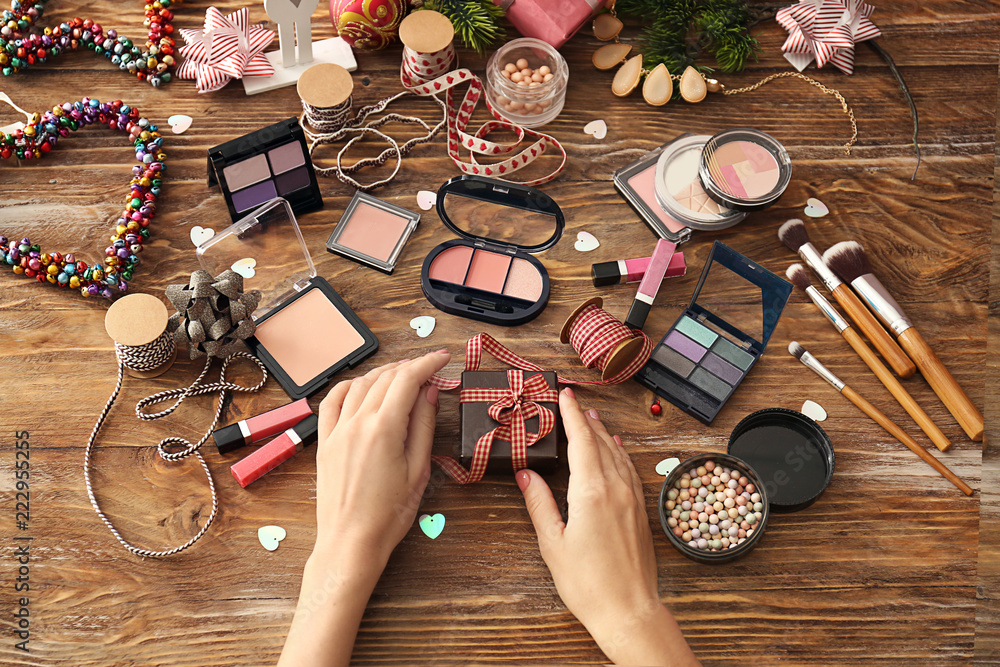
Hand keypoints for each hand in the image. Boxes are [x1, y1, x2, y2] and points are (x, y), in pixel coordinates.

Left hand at [279, 350, 449, 666]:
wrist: (350, 543)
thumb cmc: (388, 515)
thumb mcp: (418, 470)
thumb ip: (424, 425)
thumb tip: (429, 391)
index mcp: (384, 429)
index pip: (408, 379)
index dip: (428, 363)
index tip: (443, 358)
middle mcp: (357, 423)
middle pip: (385, 378)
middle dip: (410, 367)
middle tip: (429, 369)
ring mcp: (337, 431)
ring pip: (360, 384)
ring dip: (383, 373)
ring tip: (402, 374)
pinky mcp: (325, 442)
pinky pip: (332, 401)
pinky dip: (349, 386)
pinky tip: (361, 386)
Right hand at [517, 387, 699, 666]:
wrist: (629, 610)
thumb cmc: (589, 583)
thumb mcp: (553, 543)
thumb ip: (539, 504)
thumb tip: (526, 476)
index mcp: (591, 491)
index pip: (581, 440)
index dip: (572, 415)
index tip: (564, 395)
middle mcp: (615, 488)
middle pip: (600, 442)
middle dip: (586, 419)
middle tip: (573, 402)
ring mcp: (632, 498)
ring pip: (617, 453)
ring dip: (603, 433)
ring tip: (593, 418)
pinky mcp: (640, 511)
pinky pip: (629, 470)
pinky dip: (619, 454)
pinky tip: (616, 450)